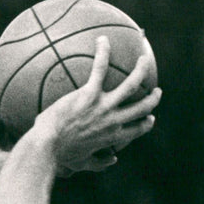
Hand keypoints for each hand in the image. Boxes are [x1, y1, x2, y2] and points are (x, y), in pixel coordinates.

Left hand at [31, 35, 161, 174]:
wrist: (47, 146)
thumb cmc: (59, 156)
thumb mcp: (81, 164)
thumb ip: (99, 163)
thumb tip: (114, 160)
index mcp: (112, 137)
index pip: (136, 130)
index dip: (146, 124)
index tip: (149, 118)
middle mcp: (113, 121)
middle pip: (141, 108)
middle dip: (152, 99)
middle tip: (155, 91)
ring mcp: (103, 106)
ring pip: (131, 84)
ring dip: (141, 70)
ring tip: (143, 58)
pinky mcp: (89, 94)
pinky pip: (100, 68)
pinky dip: (104, 52)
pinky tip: (102, 39)